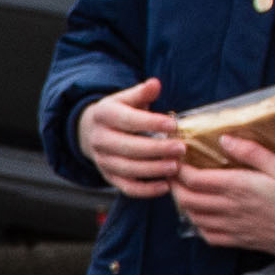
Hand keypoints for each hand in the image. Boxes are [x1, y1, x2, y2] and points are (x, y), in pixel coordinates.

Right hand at [75, 78, 181, 198]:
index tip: (174, 124)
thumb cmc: (119, 112)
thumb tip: (155, 84)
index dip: (151, 123)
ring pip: (128, 169)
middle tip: (181, 149)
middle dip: (157, 149)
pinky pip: (127, 187)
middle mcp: (99, 139)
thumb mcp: (127, 98)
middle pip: (128, 148)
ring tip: (176, 167)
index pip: (128, 120)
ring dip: (154, 170)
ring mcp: (102, 160)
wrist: (92, 131)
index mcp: (103, 115)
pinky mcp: (108, 177)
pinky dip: (146, 190)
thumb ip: (142, 93)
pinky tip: (166, 186)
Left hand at [171, 136, 274, 259]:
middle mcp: (230, 209)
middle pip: (186, 199)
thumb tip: (223, 139)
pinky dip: (198, 225)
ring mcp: (233, 228)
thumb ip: (251, 152)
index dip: (178, 168)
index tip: (176, 156)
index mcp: (238, 187)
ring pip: (193, 218)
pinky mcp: (240, 241)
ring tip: (184, 190)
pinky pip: (208, 236)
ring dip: (184, 203)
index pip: (194, 178)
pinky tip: (202, 215)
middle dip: (174, 185)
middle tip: (173, 172)